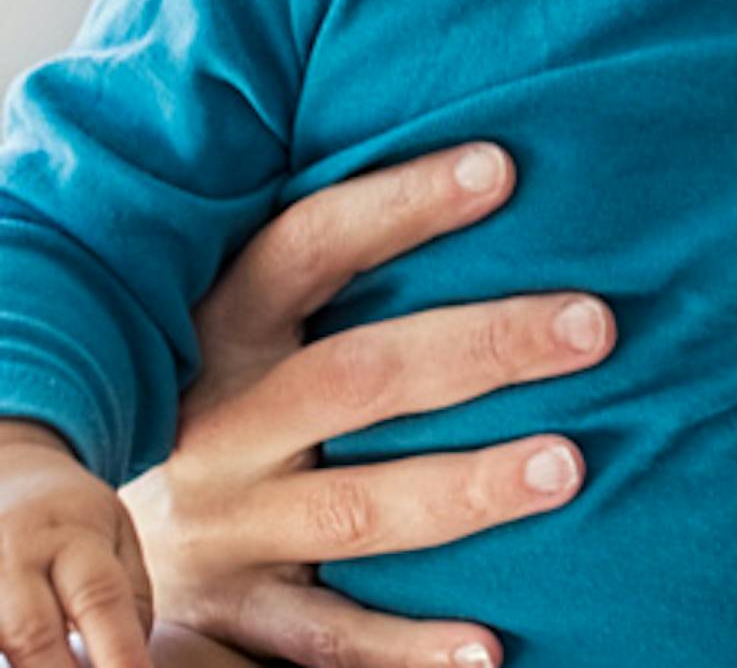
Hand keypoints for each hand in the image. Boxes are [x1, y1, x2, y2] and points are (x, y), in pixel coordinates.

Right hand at [0, 420, 149, 667]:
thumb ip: (129, 599)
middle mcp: (14, 553)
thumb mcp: (118, 539)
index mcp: (72, 536)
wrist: (10, 477)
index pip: (99, 598)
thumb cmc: (76, 523)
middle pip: (32, 630)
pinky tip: (16, 663)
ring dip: (19, 666)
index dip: (118, 651)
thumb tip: (132, 664)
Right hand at [125, 144, 609, 667]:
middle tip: (594, 326)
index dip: (398, 206)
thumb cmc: (229, 405)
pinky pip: (330, 638)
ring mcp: (227, 526)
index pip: (306, 249)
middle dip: (481, 347)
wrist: (91, 547)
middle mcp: (219, 428)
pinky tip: (490, 647)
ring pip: (358, 508)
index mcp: (222, 338)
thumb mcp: (250, 336)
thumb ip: (341, 277)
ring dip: (467, 488)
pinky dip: (409, 647)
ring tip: (568, 466)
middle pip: (357, 378)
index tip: (502, 166)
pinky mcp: (237, 616)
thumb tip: (502, 168)